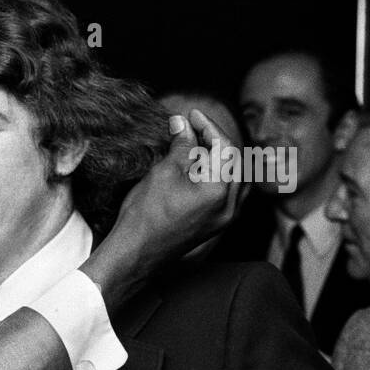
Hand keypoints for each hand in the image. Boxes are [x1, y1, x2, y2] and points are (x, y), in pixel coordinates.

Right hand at [83, 110, 246, 306]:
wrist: (135, 254)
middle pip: (234, 161)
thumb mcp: (164, 173)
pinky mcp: (215, 225)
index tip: (191, 115)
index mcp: (221, 191)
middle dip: (215, 141)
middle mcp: (230, 206)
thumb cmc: (146, 216)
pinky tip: (197, 169)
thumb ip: (181, 146)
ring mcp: (225, 218)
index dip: (208, 126)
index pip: (225, 147)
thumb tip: (182, 124)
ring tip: (194, 147)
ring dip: (217, 158)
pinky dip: (216, 176)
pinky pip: (226, 193)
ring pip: (233, 177)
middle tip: (192, 128)